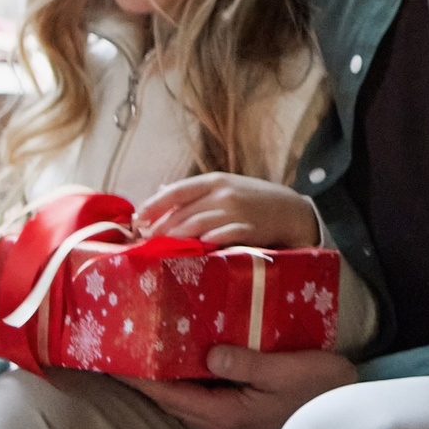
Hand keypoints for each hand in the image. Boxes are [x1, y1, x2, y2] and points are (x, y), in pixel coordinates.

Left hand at [131, 347, 355, 428]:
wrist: (349, 415)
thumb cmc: (322, 390)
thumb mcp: (286, 370)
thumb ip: (245, 363)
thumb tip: (208, 354)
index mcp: (228, 412)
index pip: (172, 396)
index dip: (141, 381)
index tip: (114, 363)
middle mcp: (225, 423)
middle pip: (173, 404)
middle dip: (146, 384)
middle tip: (122, 356)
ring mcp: (236, 423)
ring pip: (187, 406)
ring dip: (166, 387)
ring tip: (147, 361)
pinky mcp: (247, 418)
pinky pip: (205, 402)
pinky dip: (188, 387)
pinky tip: (190, 371)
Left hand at [136, 175, 319, 246]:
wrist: (291, 211)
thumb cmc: (253, 200)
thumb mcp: (225, 187)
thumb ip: (194, 191)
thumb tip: (160, 191)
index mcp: (215, 181)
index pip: (176, 191)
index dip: (154, 205)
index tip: (137, 218)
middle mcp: (223, 194)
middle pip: (183, 212)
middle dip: (161, 227)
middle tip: (145, 240)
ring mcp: (236, 212)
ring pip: (198, 225)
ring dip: (177, 237)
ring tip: (161, 247)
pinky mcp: (249, 230)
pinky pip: (223, 235)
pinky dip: (209, 241)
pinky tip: (197, 247)